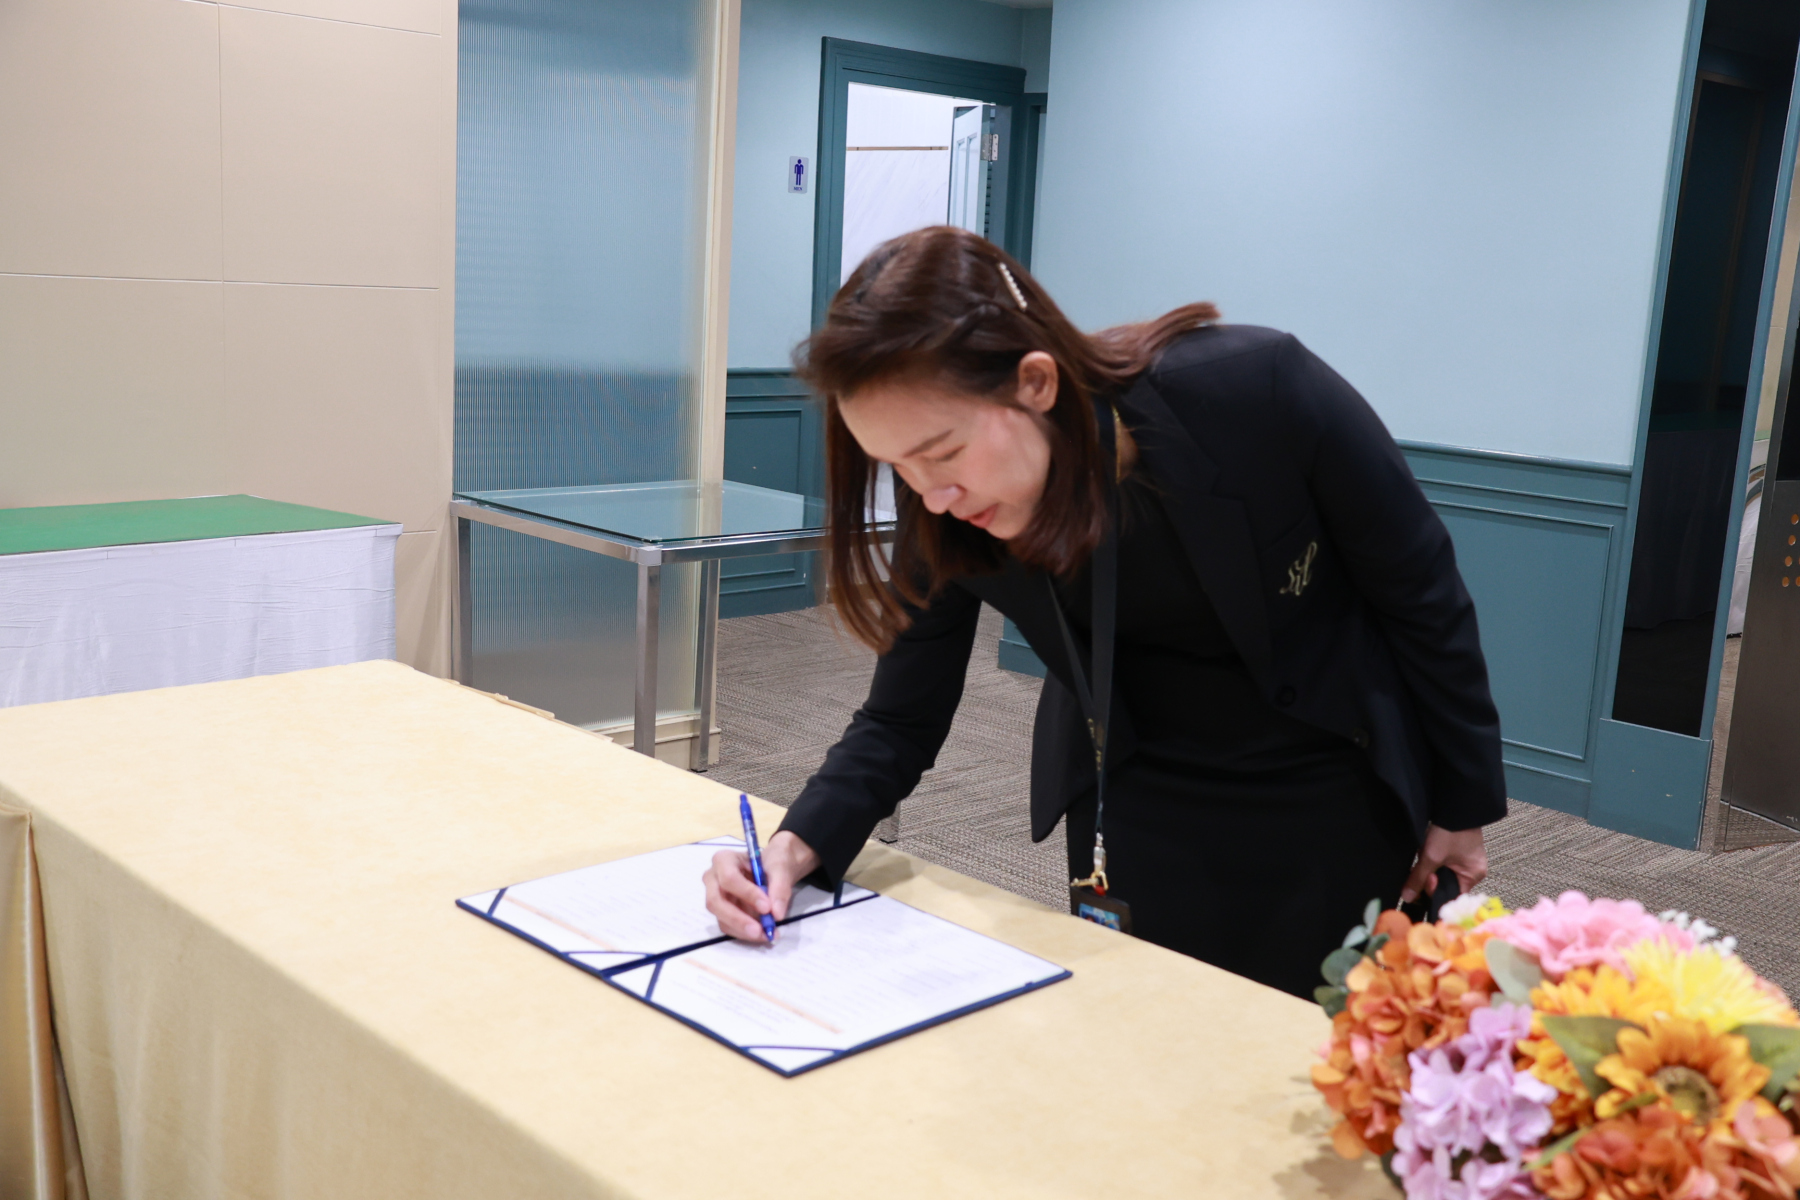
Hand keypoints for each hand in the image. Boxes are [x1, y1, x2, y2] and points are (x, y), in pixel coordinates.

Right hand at [702, 830, 821, 942]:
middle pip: (716, 902)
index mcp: (724, 860)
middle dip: (738, 919)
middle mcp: (713, 878)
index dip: (746, 894)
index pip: (729, 878)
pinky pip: (728, 926)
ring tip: (766, 934)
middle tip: (760, 930)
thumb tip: (776, 914)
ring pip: (721, 918)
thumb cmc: (772, 862)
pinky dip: (745, 933)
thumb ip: (780, 887)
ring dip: (743, 930)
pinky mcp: (722, 911)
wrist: (774, 869)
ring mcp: (715, 896)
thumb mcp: (781, 868)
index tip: (767, 907)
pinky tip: (762, 934)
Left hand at [1400, 823, 1487, 903]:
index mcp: (1473, 877)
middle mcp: (1473, 871)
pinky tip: (1430, 848)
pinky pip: (1444, 861)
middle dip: (1431, 875)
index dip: (1434, 889)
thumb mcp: (1431, 856)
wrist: (1457, 805)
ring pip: (1442, 872)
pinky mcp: (1461, 851)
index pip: (1450, 895)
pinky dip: (1435, 858)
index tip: (1426, 877)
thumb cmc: (1450, 831)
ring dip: (1431, 865)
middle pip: (1445, 884)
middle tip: (1426, 860)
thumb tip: (1408, 897)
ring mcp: (1468, 860)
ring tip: (1428, 851)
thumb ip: (1418, 878)